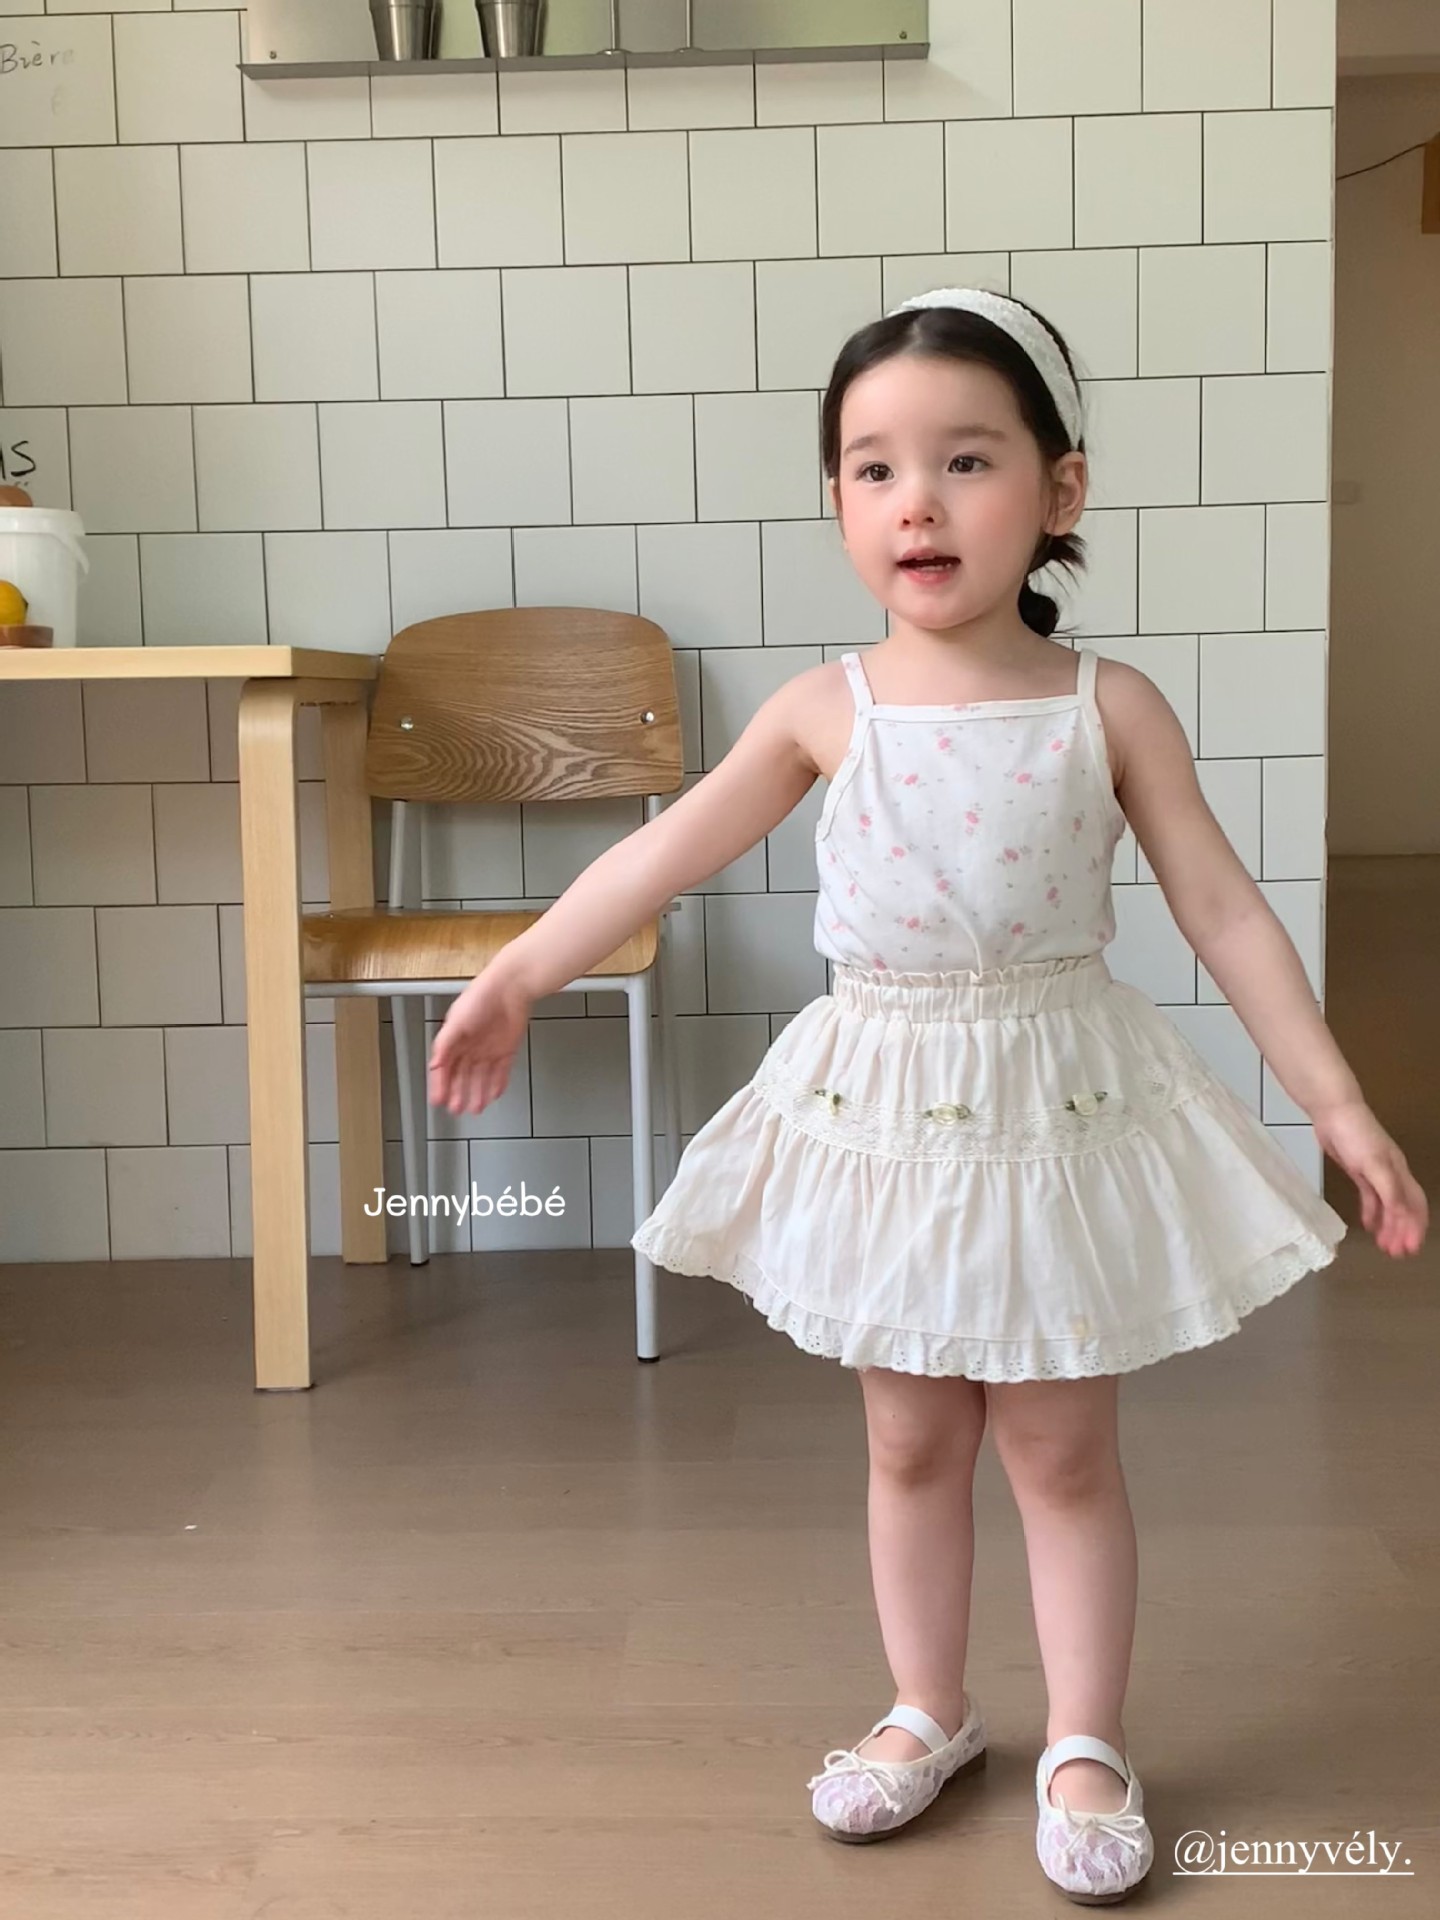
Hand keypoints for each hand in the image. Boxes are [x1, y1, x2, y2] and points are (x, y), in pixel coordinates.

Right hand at [428, 966, 532, 1116]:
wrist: (509, 988)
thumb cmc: (480, 997)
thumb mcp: (456, 1022)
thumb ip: (445, 1044)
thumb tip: (435, 1064)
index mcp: (455, 1039)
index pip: (444, 1068)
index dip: (440, 1085)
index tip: (438, 1100)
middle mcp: (470, 1046)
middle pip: (462, 1075)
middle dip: (458, 1093)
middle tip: (456, 1109)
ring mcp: (488, 1049)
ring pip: (481, 1077)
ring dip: (477, 1093)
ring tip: (474, 1109)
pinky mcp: (506, 1049)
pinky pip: (501, 1071)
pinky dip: (497, 1084)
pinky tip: (494, 1095)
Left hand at [1312, 1100, 1427, 1257]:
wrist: (1333, 1112)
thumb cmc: (1356, 1134)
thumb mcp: (1375, 1164)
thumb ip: (1389, 1190)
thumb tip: (1402, 1214)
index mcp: (1400, 1172)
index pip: (1414, 1205)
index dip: (1414, 1227)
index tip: (1411, 1248)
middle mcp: (1392, 1175)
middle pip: (1404, 1208)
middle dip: (1403, 1231)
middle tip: (1397, 1253)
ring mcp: (1375, 1173)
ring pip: (1387, 1206)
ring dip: (1388, 1226)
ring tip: (1384, 1245)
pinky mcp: (1359, 1171)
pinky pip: (1369, 1197)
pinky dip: (1371, 1212)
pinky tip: (1369, 1225)